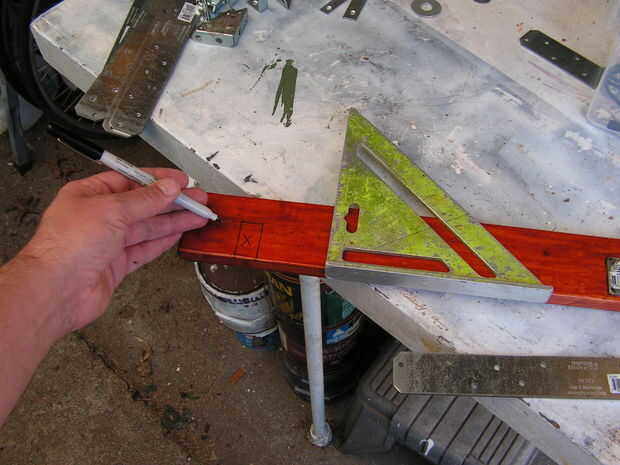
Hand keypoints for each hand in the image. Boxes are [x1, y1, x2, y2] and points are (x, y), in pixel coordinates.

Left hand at [18, 168, 207, 337]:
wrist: (56, 290)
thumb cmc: (66, 247)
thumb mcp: (112, 210)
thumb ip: (145, 200)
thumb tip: (168, 187)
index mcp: (89, 195)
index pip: (130, 181)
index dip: (157, 179)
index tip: (181, 180)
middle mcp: (98, 217)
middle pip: (142, 205)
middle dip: (171, 201)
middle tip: (197, 198)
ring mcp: (107, 242)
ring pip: (148, 227)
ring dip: (174, 221)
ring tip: (198, 215)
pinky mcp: (116, 265)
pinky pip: (145, 249)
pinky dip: (163, 241)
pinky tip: (179, 233)